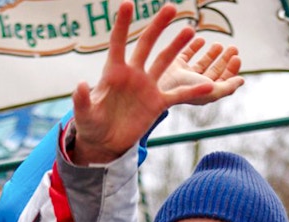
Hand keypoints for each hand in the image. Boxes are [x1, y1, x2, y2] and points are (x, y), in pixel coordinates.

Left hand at [71, 1, 215, 165]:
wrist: (105, 141)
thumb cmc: (91, 125)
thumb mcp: (85, 115)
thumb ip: (82, 100)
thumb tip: (80, 85)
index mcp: (113, 72)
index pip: (118, 43)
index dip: (123, 24)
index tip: (128, 3)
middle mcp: (132, 74)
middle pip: (146, 44)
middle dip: (158, 26)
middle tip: (171, 7)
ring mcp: (147, 87)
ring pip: (164, 62)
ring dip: (176, 47)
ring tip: (190, 31)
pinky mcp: (157, 103)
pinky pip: (178, 95)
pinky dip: (192, 92)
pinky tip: (208, 86)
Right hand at [158, 38, 243, 106]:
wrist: (164, 86)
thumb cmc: (190, 91)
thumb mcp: (213, 91)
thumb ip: (229, 87)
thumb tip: (242, 81)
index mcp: (206, 92)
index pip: (223, 80)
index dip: (232, 69)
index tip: (237, 57)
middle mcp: (197, 84)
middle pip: (215, 70)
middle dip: (225, 59)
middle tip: (233, 48)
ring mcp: (186, 74)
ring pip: (202, 62)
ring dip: (212, 53)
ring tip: (219, 44)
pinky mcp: (176, 65)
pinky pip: (187, 54)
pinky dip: (194, 46)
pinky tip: (202, 40)